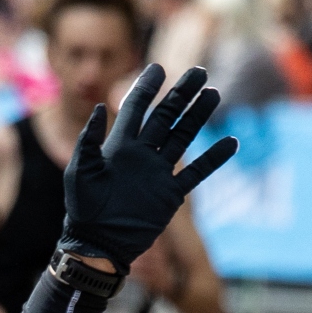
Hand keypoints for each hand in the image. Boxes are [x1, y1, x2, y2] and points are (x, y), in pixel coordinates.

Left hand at [56, 64, 232, 272]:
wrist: (98, 244)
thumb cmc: (83, 209)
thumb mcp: (80, 171)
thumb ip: (89, 140)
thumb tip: (98, 107)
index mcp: (119, 146)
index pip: (135, 108)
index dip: (147, 87)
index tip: (158, 68)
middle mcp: (141, 154)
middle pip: (166, 117)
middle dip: (181, 94)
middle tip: (199, 72)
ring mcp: (158, 173)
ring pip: (183, 137)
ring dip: (198, 117)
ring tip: (214, 94)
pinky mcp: (170, 194)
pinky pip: (196, 173)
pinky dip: (213, 159)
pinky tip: (231, 143)